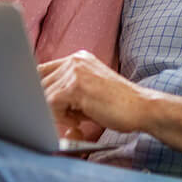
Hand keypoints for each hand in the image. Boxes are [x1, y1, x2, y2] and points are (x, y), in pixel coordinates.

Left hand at [38, 50, 152, 134]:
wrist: (142, 108)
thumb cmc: (118, 106)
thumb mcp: (89, 92)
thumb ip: (67, 91)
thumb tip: (39, 101)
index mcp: (78, 59)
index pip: (43, 70)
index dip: (39, 90)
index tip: (43, 107)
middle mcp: (75, 60)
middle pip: (40, 82)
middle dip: (47, 104)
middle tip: (68, 119)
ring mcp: (75, 71)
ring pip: (44, 93)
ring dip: (55, 112)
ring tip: (76, 121)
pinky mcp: (76, 86)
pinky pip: (51, 103)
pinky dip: (60, 117)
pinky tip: (78, 123)